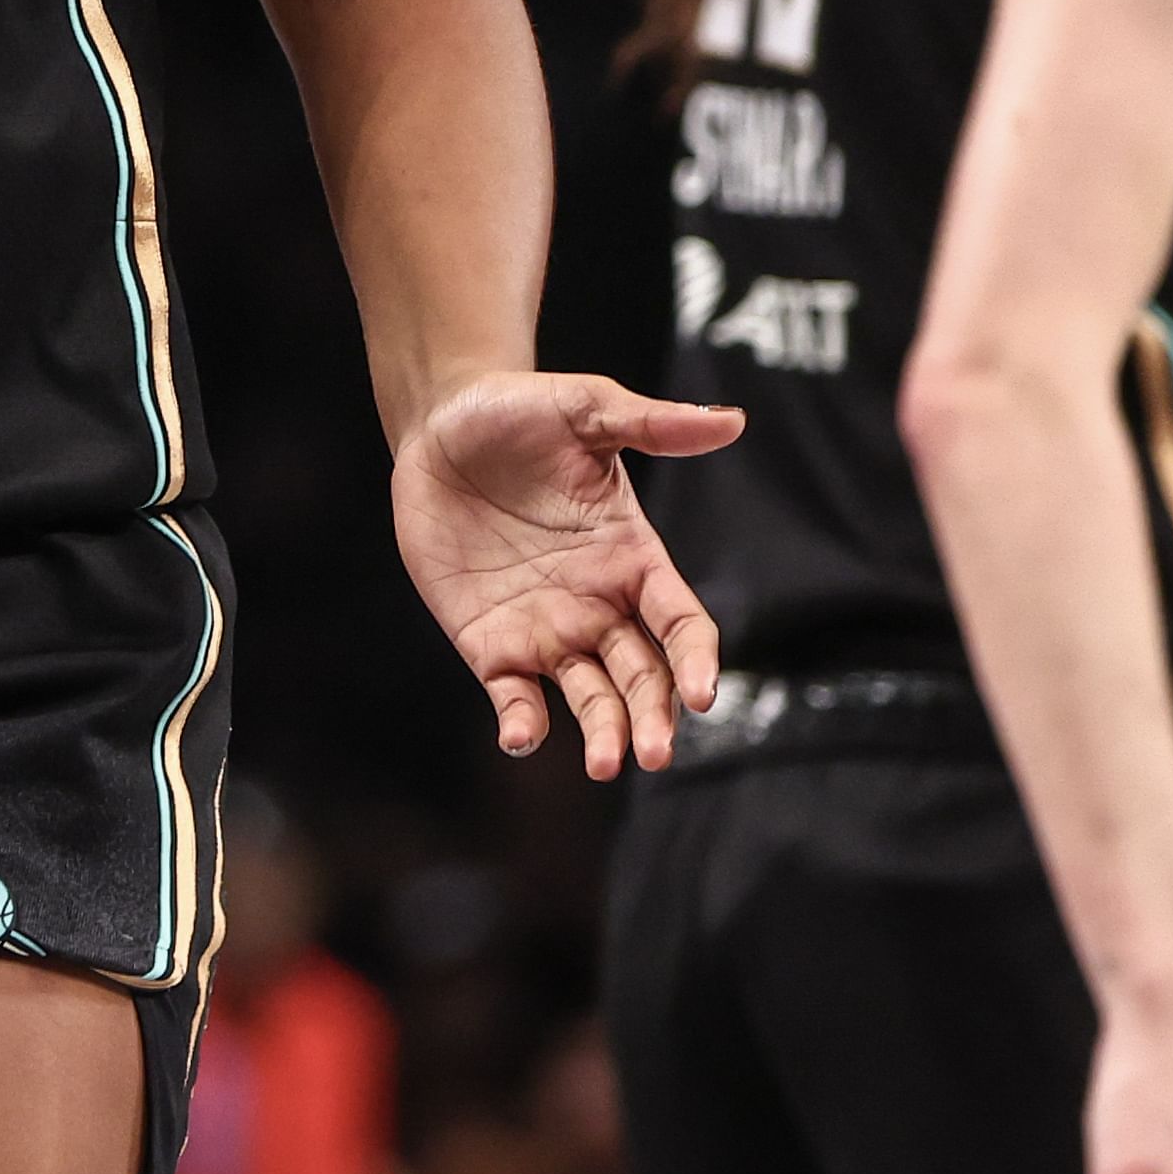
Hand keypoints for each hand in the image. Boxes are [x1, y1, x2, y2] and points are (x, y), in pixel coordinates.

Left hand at [391, 374, 739, 777]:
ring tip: (606, 764)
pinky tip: (521, 736)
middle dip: (654, 717)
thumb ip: (653, 425)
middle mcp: (598, 605)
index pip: (681, 623)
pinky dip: (522, 723)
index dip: (696, 659)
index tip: (702, 692)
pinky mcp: (490, 644)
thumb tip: (732, 422)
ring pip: (590, 698)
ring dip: (604, 734)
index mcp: (632, 558)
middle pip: (642, 676)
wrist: (440, 424)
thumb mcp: (587, 409)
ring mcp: (546, 629)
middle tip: (654, 753)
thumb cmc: (520, 410)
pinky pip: (514, 696)